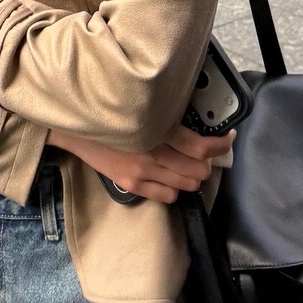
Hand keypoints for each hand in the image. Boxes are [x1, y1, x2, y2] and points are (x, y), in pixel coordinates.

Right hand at [48, 124, 236, 203]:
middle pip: (198, 170)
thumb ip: (166, 116)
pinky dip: (174, 188)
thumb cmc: (109, 109)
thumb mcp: (141, 106)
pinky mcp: (131, 184)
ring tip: (186, 165)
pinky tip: (168, 177)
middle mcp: (153, 152)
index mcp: (157, 128)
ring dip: (192, 176)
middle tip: (204, 153)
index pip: (200, 146)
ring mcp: (142, 172)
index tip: (228, 139)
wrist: (74, 125)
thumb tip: (194, 123)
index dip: (220, 145)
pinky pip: (168, 196)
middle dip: (206, 163)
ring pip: (187, 185)